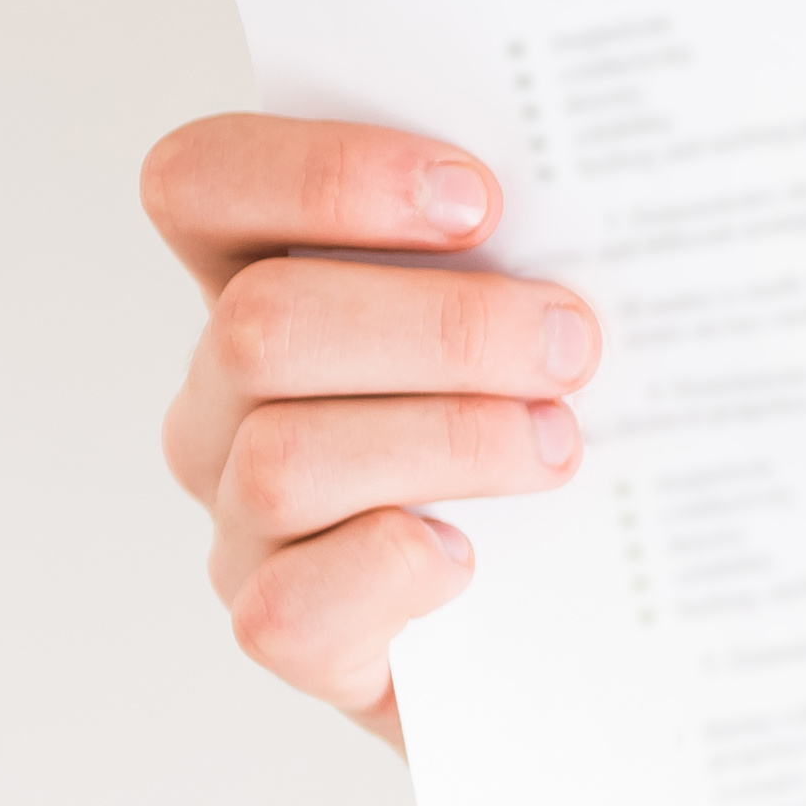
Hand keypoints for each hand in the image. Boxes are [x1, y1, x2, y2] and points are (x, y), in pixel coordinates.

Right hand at [142, 114, 601, 743]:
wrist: (577, 603)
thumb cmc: (546, 413)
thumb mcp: (530, 308)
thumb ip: (525, 241)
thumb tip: (605, 193)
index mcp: (258, 278)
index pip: (200, 185)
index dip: (320, 175)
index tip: (480, 200)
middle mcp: (223, 395)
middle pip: (260, 323)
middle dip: (440, 326)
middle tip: (569, 343)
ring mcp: (239, 516)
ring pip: (284, 459)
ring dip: (445, 441)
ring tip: (556, 445)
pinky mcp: (282, 629)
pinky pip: (290, 604)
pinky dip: (391, 570)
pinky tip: (470, 556)